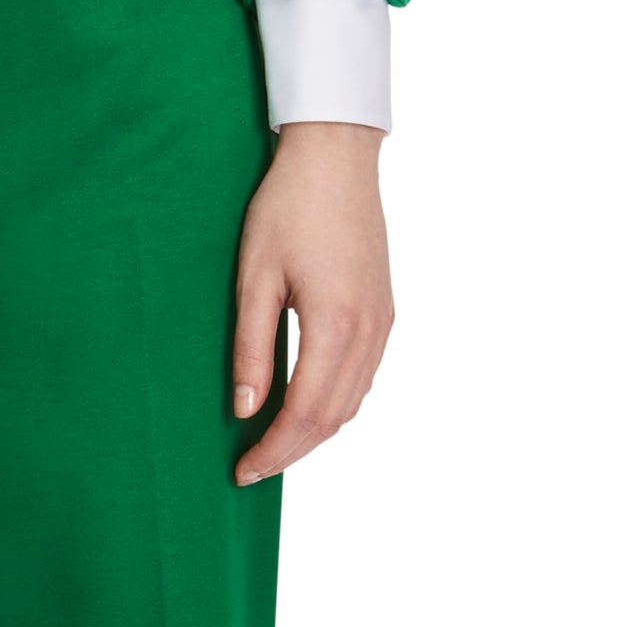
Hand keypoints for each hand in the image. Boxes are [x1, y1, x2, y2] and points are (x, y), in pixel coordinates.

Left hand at [229, 122, 393, 485]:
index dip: (274, 449)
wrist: (336, 156)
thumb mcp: (253, 277)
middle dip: (292, 451)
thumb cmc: (287, 207)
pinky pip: (364, 377)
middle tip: (252, 469)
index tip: (242, 470)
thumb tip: (245, 410)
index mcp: (335, 325)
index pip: (305, 413)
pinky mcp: (385, 311)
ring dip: (315, 432)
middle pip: (334, 418)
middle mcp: (369, 331)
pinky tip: (306, 406)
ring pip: (353, 402)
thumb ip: (250, 348)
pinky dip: (336, 404)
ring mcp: (383, 323)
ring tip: (274, 445)